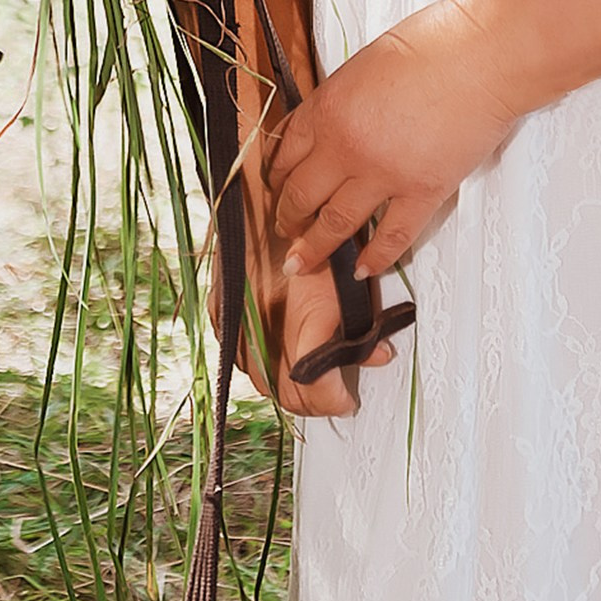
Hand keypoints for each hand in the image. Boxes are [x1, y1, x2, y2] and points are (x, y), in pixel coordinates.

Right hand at [237, 247, 394, 420]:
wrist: (265, 198)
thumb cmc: (315, 232)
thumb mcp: (350, 278)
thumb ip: (364, 324)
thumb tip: (379, 355)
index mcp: (303, 320)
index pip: (317, 387)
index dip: (336, 401)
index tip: (348, 400)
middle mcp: (266, 328)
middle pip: (286, 393)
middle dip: (313, 402)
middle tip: (331, 396)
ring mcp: (238, 322)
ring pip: (258, 381)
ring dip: (284, 387)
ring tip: (306, 382)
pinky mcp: (220, 310)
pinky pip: (235, 358)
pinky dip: (256, 367)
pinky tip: (273, 359)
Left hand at [266, 0, 526, 280]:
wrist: (485, 56)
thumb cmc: (435, 44)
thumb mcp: (366, 62)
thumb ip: (341, 98)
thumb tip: (329, 121)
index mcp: (328, 107)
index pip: (286, 153)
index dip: (276, 177)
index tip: (276, 188)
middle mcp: (346, 147)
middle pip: (302, 194)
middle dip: (287, 218)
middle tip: (283, 232)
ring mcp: (383, 174)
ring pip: (335, 224)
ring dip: (314, 248)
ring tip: (302, 263)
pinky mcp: (422, 192)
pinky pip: (391, 237)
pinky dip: (375, 258)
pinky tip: (363, 269)